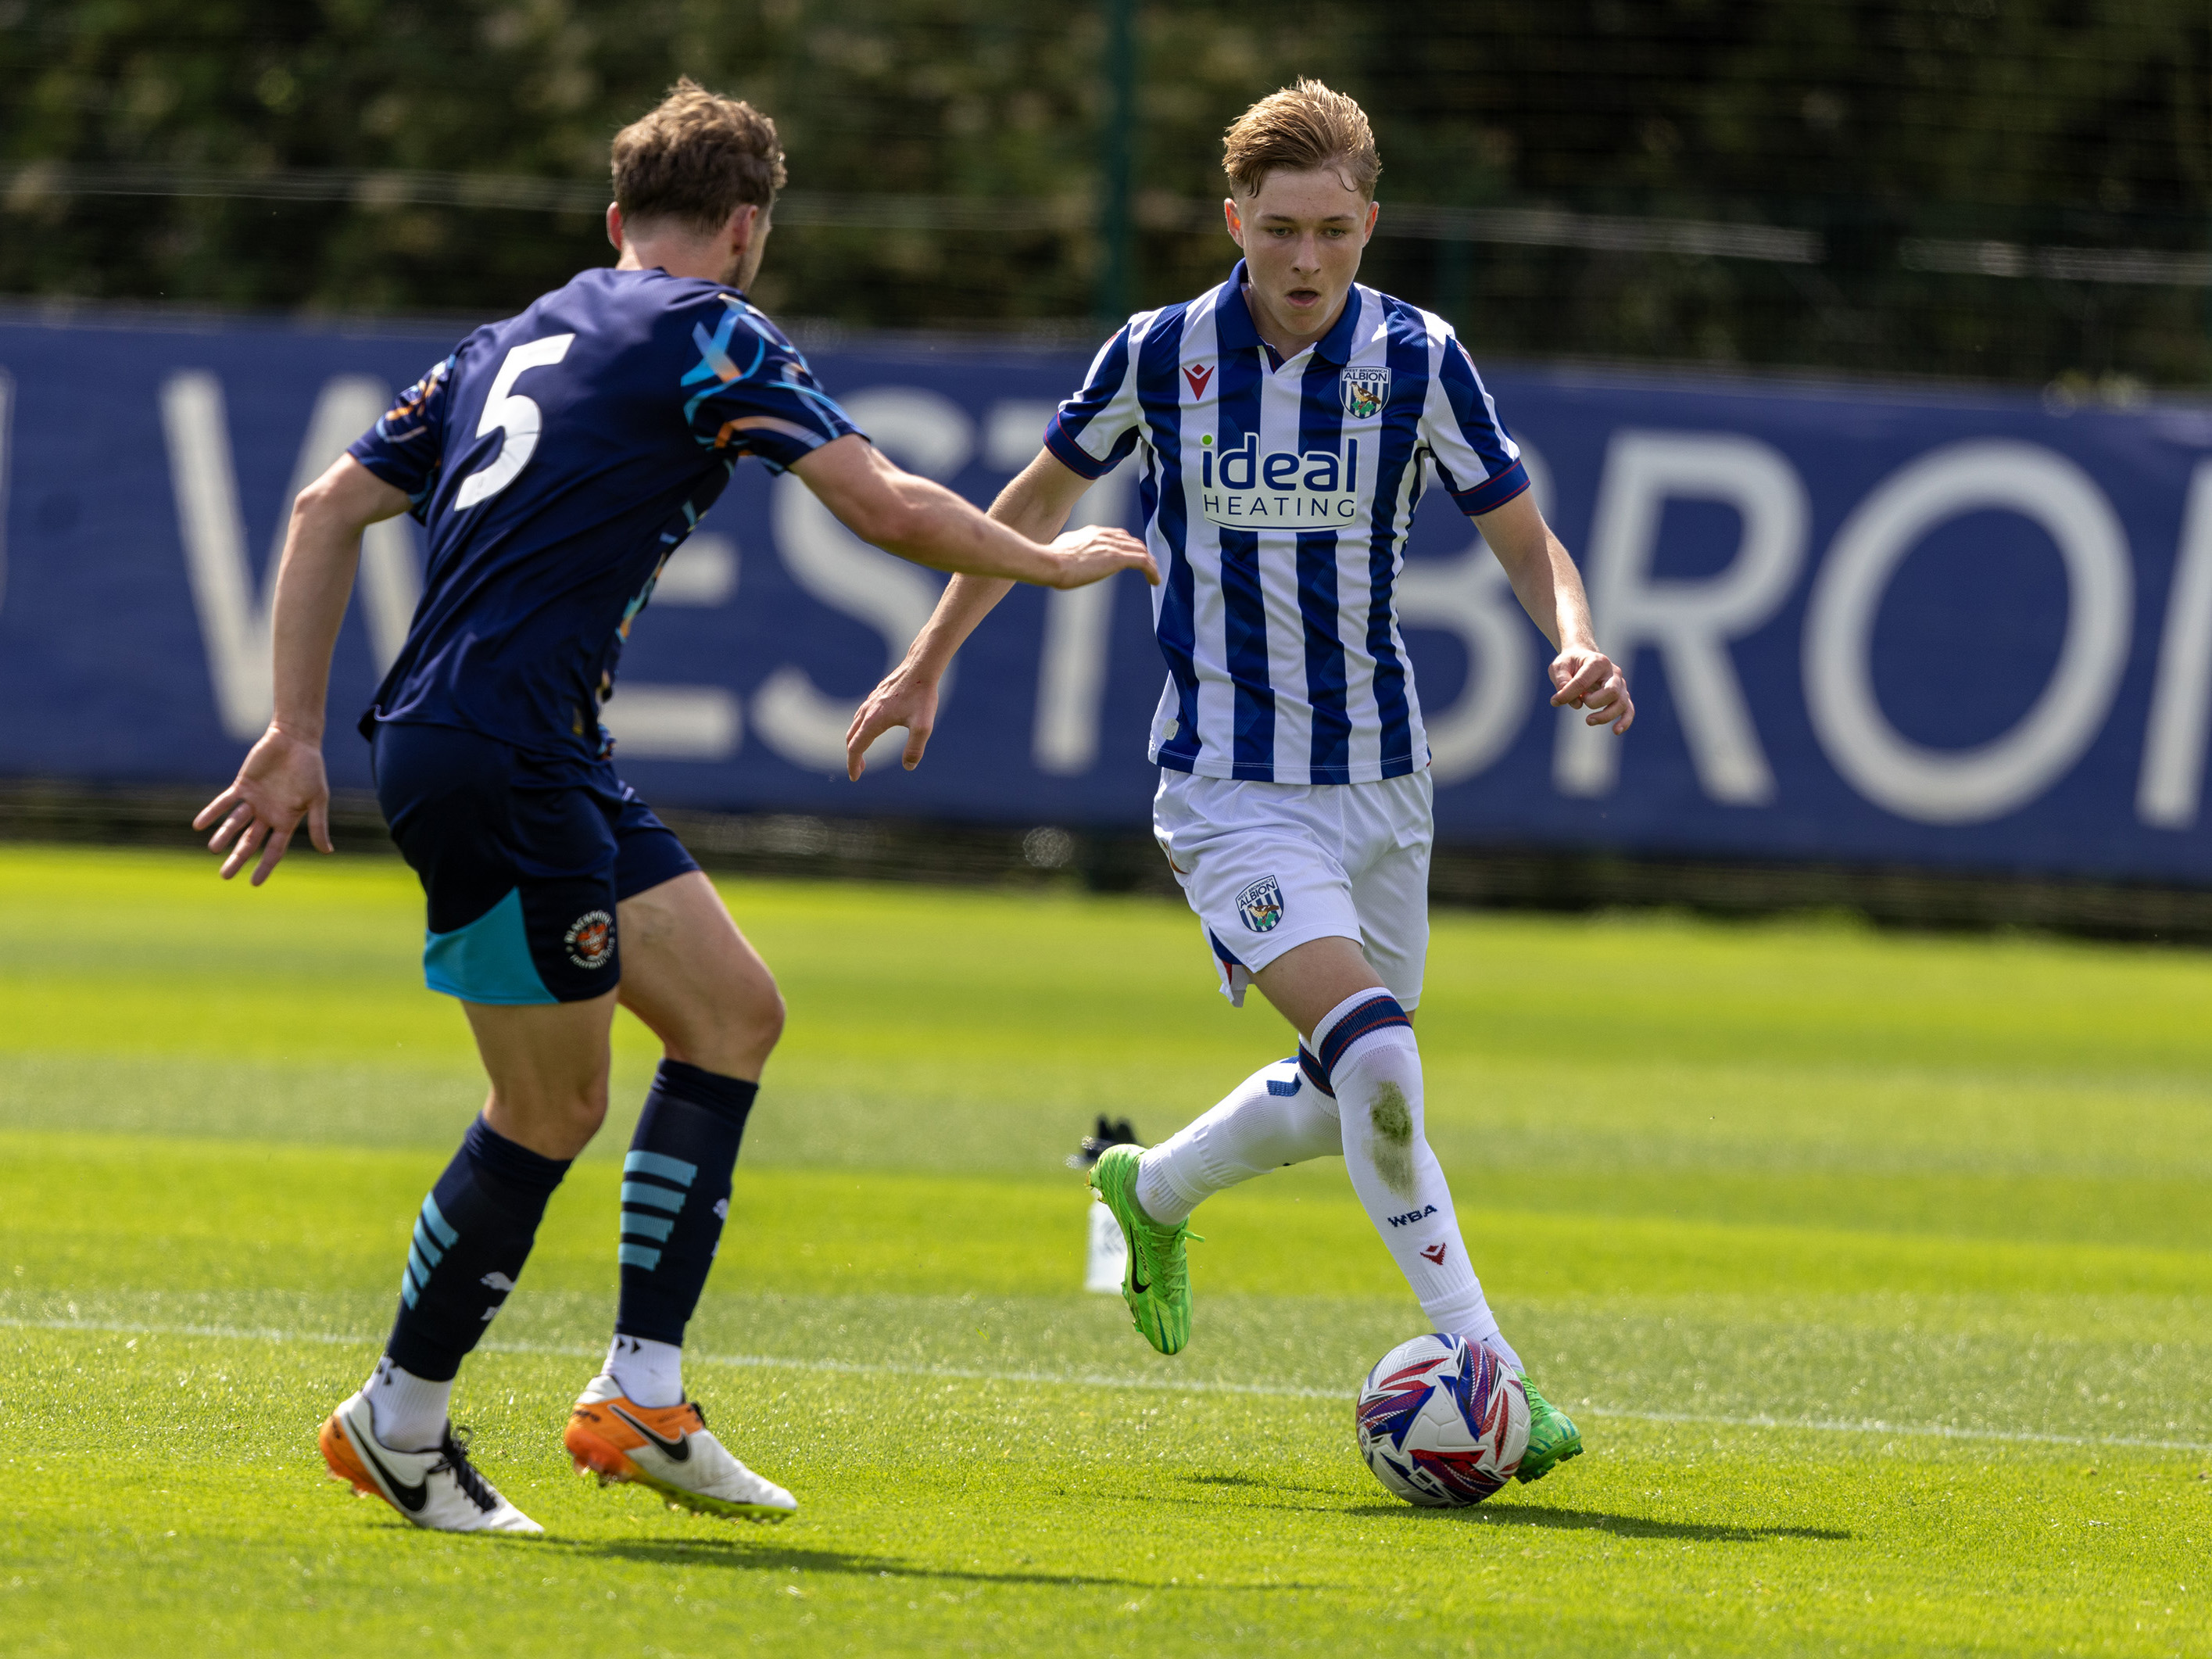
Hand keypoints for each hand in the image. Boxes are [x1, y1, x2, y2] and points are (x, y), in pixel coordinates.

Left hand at [192, 724, 332, 883]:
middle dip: (238, 858)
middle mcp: (268, 815)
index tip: (253, 883)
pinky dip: (212, 813)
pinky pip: (224, 802)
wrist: (296, 741)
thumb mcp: (317, 799)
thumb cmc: (311, 770)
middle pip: (250, 842)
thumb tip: (327, 851)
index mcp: (287, 821)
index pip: (274, 850)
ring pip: (235, 823)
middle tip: (225, 875)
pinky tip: (199, 825)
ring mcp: (254, 801)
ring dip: (224, 835)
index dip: (264, 866)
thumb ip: (318, 825)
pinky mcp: (242, 786)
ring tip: (214, 848)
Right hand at [845, 668, 939, 780]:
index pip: (855, 748)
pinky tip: (871, 731)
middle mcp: (867, 711)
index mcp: (873, 721)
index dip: (853, 765)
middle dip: (852, 756)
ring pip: (855, 726)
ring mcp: (870, 702)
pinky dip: (860, 729)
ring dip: (855, 742)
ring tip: (864, 754)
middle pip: (850, 738)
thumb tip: (909, 766)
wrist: (921, 667)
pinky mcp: (876, 696)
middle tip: (860, 770)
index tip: (855, 778)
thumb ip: (915, 749)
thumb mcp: (923, 726)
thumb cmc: (922, 696)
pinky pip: (861, 716)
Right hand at [1044, 524, 1157, 589]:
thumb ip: (1071, 549)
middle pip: (1132, 542)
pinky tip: (1155, 581)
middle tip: (1148, 566)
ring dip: (1150, 563)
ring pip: (1141, 551)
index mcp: (1092, 532)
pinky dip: (1152, 571)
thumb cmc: (1050, 560)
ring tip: (1154, 575)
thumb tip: (1066, 554)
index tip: (1131, 555)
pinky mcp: (1117, 558)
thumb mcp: (1062, 549)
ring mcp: (1112, 545)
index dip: (1127, 546)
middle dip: (1142, 553)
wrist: (1051, 563)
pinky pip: (1143, 562)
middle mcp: (1104, 535)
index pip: (1118, 535)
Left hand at [1549, 643, 1633, 734]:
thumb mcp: (1558, 667)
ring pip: (1622, 703)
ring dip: (1605, 715)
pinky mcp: (1622, 695)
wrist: (1582, 658)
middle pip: (1612, 692)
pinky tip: (1615, 731)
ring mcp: (1621, 684)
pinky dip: (1625, 721)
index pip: (1583, 681)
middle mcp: (1613, 672)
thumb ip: (1561, 681)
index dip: (1568, 694)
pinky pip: (1629, 710)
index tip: (1555, 700)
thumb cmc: (1570, 664)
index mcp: (1597, 662)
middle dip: (1594, 702)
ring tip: (1588, 721)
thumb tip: (1572, 702)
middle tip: (1582, 700)